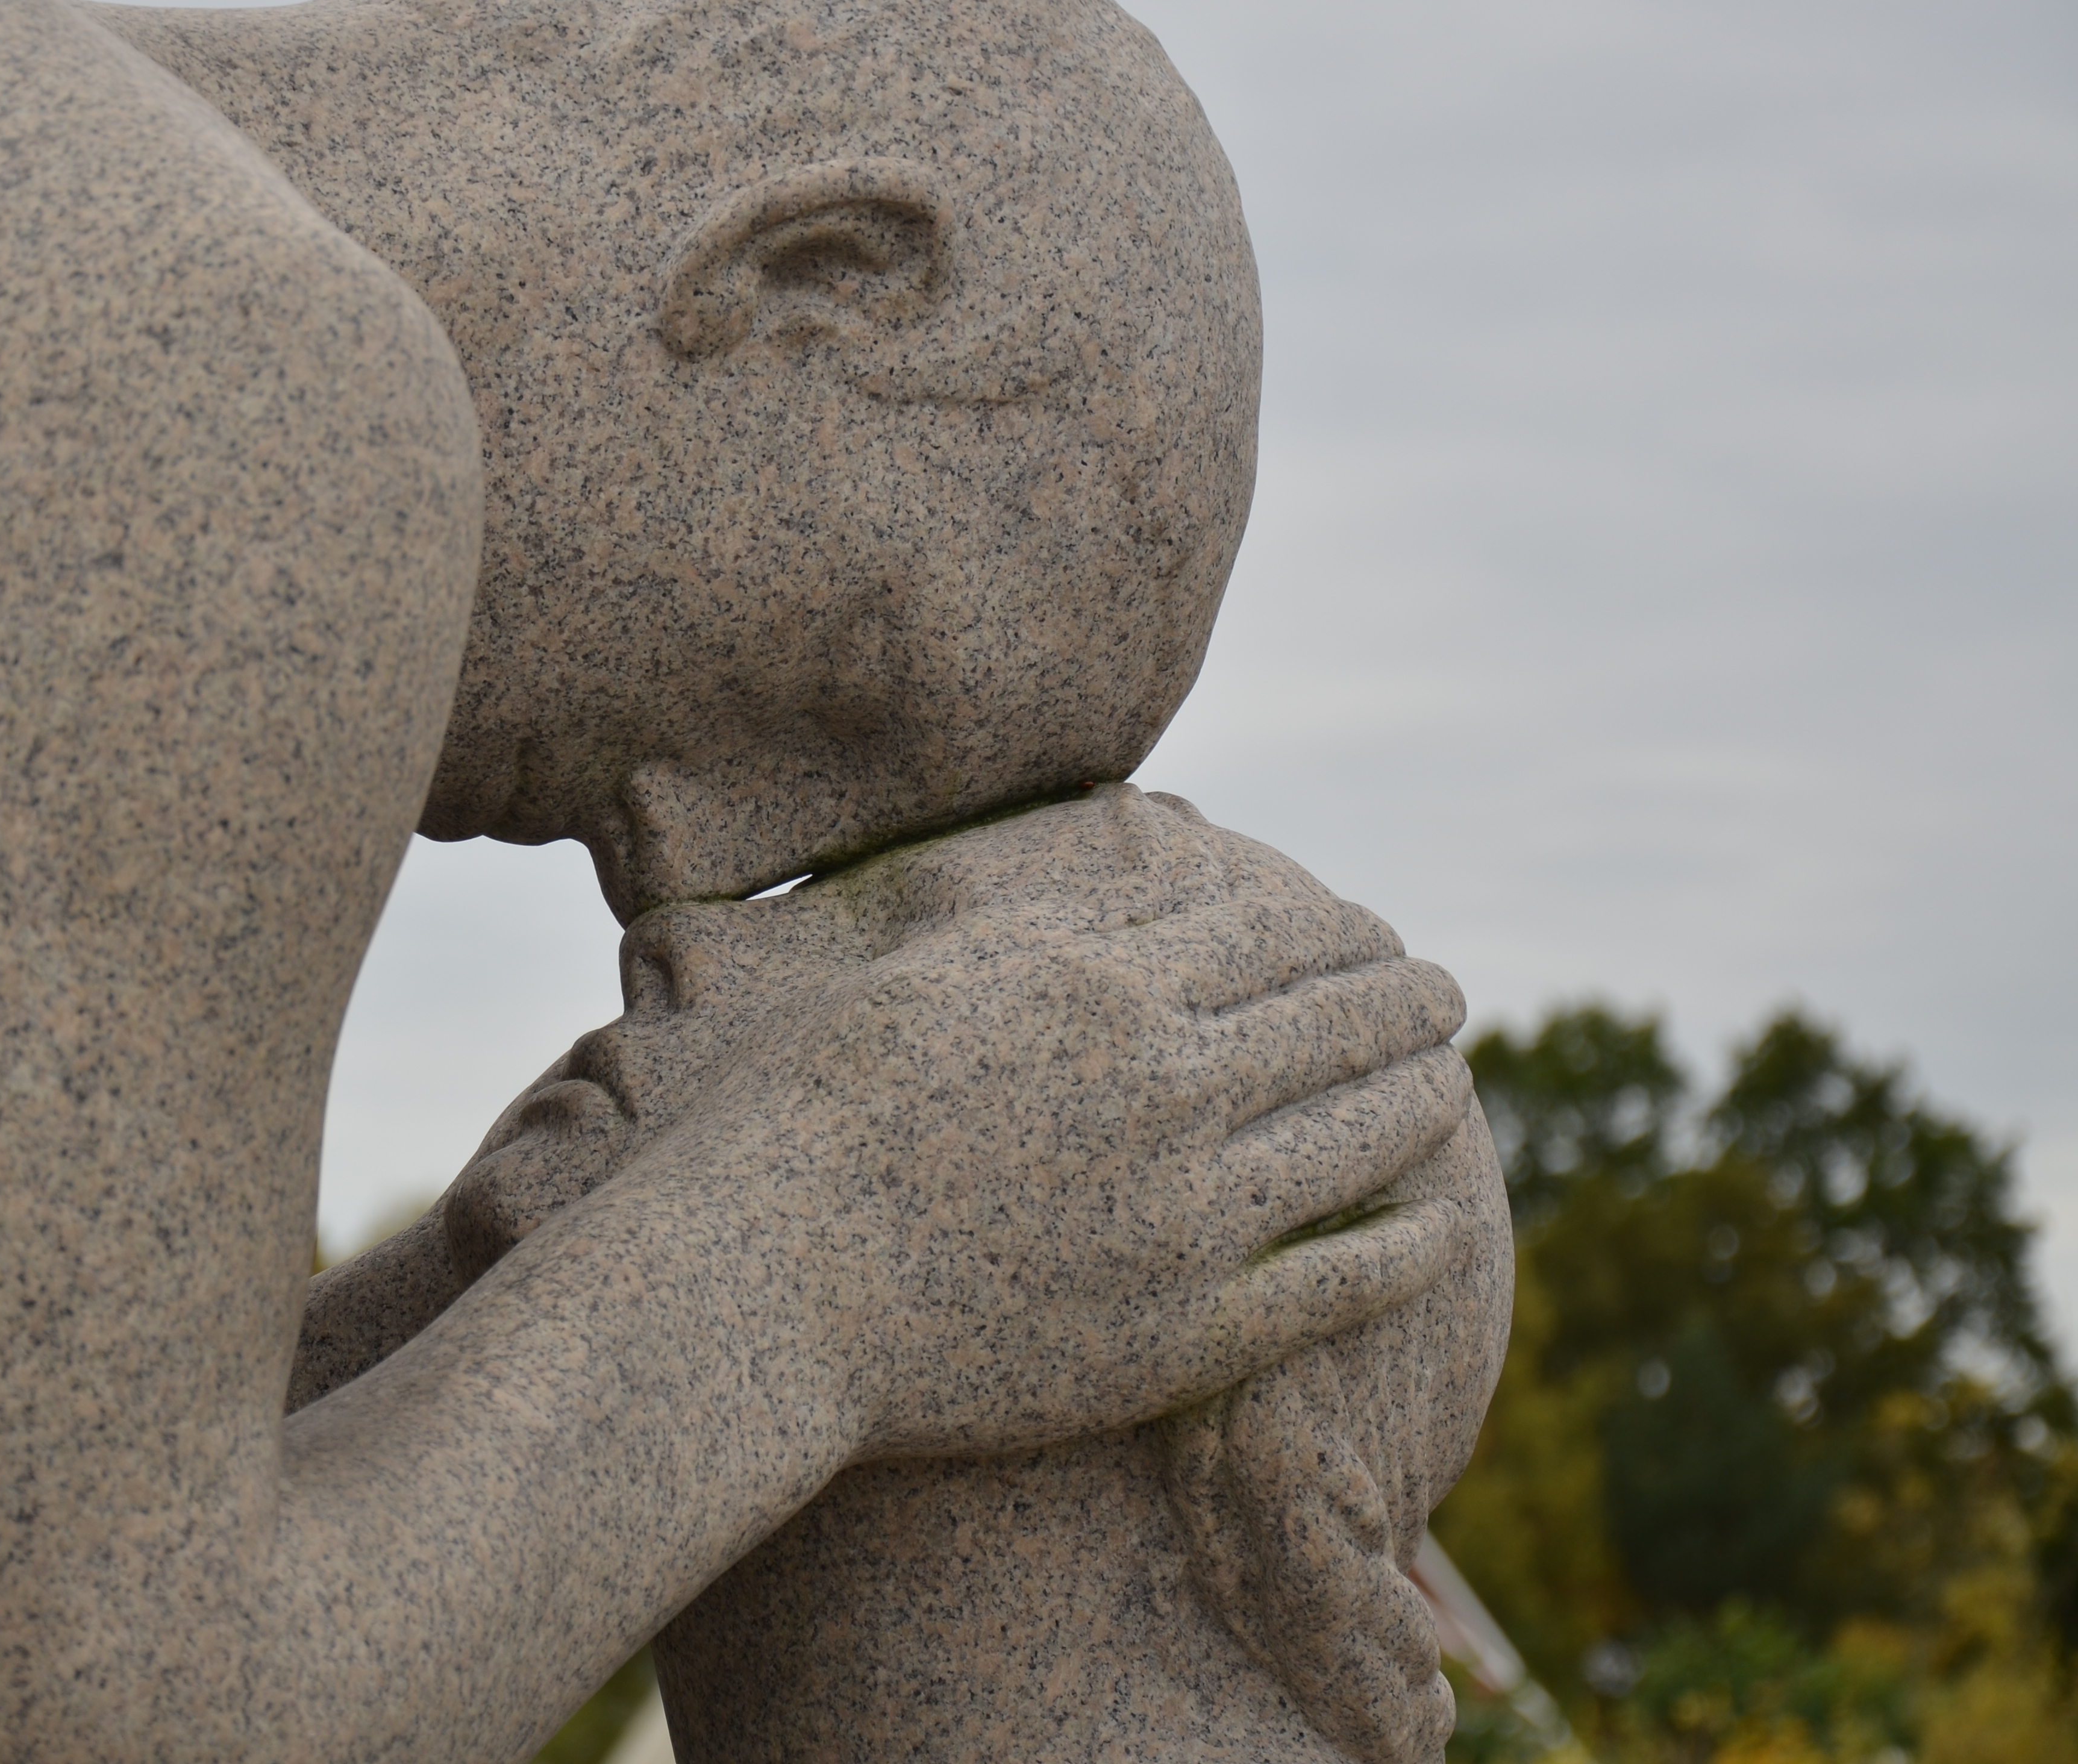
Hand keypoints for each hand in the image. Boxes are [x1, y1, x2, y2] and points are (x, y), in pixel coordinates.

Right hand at [445, 784, 1476, 1456]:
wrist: (763, 1282)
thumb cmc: (811, 1109)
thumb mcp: (929, 970)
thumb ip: (1050, 926)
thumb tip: (1150, 877)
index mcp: (1102, 990)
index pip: (1277, 937)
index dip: (1344, 930)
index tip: (1373, 930)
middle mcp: (1167, 1092)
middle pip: (1338, 1023)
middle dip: (1409, 1000)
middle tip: (1446, 992)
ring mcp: (1185, 1219)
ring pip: (1360, 1141)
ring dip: (1423, 1098)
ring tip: (1449, 1079)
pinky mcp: (1183, 1335)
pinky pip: (1335, 1285)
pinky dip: (1404, 1248)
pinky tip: (1438, 1225)